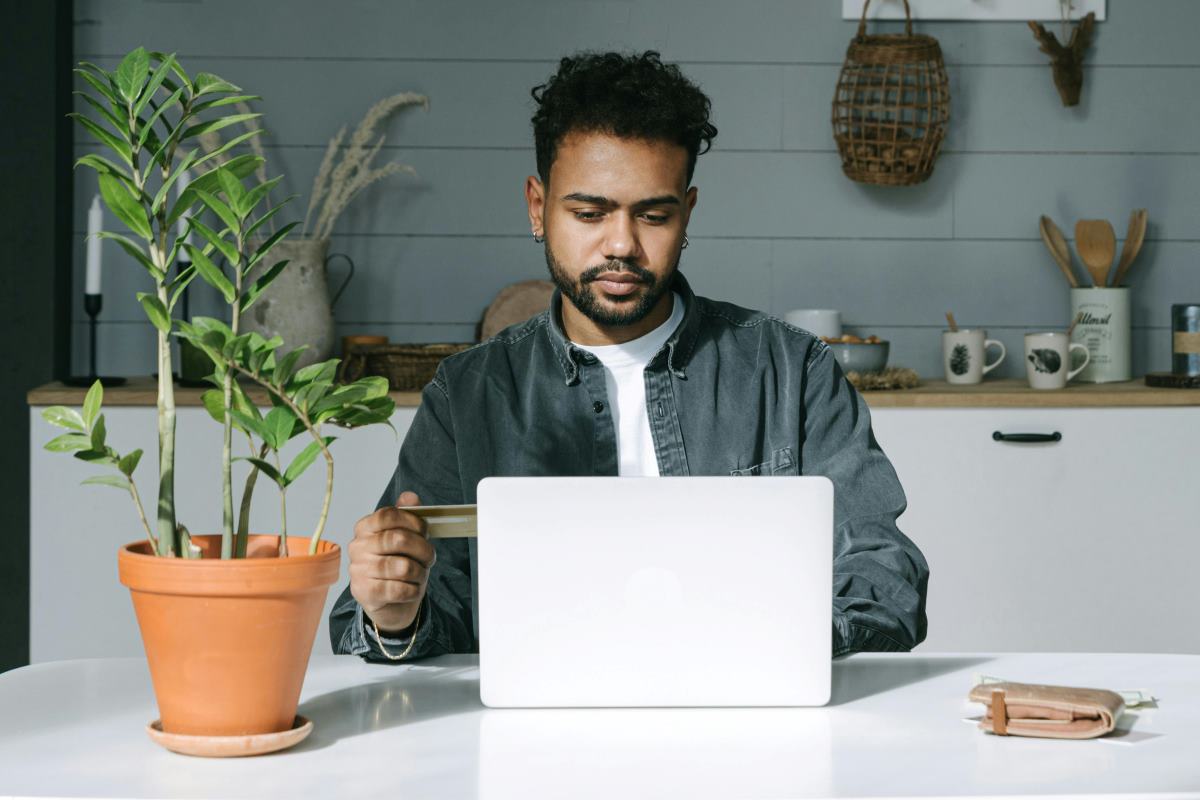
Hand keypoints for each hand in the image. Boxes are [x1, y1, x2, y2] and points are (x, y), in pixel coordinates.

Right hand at [349, 490, 435, 635]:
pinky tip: (412, 588)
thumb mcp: (405, 536)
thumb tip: (410, 496)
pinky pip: (399, 589)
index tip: (424, 531)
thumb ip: (407, 515)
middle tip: (430, 557)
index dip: (413, 522)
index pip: (389, 515)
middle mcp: (358, 547)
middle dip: (423, 549)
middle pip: (398, 539)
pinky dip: (413, 590)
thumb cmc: (398, 563)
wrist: (389, 601)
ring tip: (420, 574)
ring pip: (402, 566)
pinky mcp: (365, 592)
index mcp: (365, 528)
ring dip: (420, 572)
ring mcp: (358, 570)